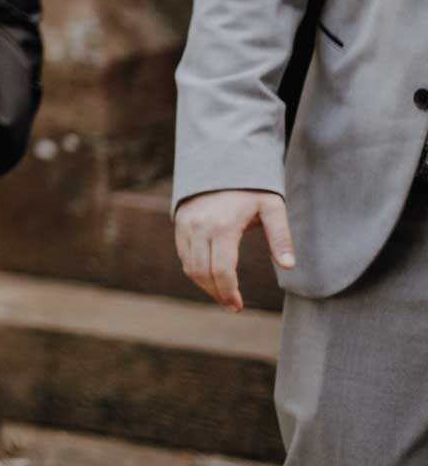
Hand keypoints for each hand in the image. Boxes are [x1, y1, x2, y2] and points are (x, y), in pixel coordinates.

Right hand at [174, 189, 296, 311]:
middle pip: (202, 272)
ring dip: (204, 285)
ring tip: (223, 294)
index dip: (229, 292)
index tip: (238, 306)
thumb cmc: (252, 187)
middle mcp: (199, 226)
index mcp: (223, 226)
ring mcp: (186, 224)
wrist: (223, 161)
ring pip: (189, 266)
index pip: (221, 270)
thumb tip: (289, 266)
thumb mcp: (272, 207)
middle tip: (233, 305)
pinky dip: (195, 270)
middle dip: (217, 293)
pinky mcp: (179, 222)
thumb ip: (281, 236)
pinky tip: (211, 276)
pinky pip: (183, 254)